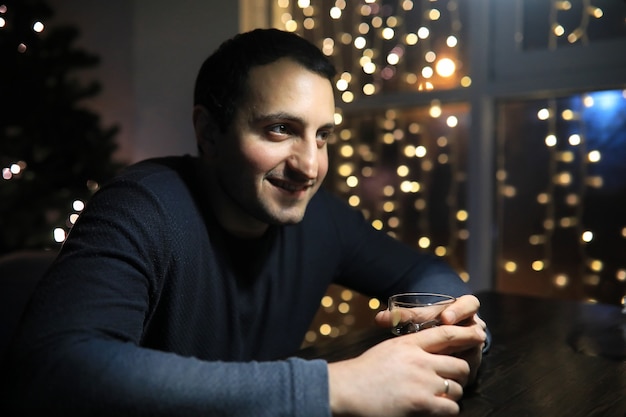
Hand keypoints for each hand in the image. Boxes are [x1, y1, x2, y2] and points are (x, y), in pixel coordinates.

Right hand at [328, 324, 486, 416]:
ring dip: (451, 394)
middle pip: (459, 364)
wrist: (347, 389)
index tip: (479, 336)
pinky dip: (447, 410)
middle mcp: (419, 360)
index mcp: (410, 343)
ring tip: (439, 397)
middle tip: (453, 380)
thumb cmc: (364, 371)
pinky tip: (436, 408)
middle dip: (460, 374)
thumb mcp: (388, 349)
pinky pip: (450, 407)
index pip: (445, 335)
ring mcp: (422, 381)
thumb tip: (428, 352)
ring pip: (456, 387)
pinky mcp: (422, 403)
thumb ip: (410, 348)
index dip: (466, 335)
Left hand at [375, 295, 486, 383]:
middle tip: (445, 343)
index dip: (460, 310)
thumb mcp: (420, 315)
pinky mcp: (471, 365)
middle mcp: (474, 327)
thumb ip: (402, 316)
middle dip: (461, 337)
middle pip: (475, 331)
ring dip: (458, 357)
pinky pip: (467, 370)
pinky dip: (454, 373)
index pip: (470, 304)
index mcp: (465, 308)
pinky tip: (440, 377)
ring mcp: (475, 347)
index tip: (444, 318)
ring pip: (472, 353)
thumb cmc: (430, 320)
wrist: (440, 334)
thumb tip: (379, 318)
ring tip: (441, 362)